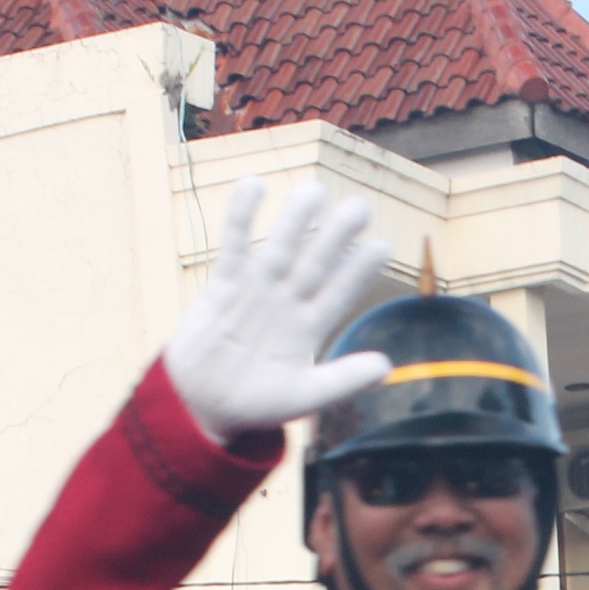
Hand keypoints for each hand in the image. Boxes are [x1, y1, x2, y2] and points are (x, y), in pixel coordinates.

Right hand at [163, 178, 393, 442]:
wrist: (202, 403)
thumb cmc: (256, 404)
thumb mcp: (303, 397)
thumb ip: (343, 381)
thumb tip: (386, 367)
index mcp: (311, 327)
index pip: (341, 293)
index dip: (359, 271)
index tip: (379, 248)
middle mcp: (289, 301)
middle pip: (316, 262)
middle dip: (336, 236)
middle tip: (359, 208)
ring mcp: (257, 289)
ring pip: (281, 247)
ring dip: (295, 220)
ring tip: (313, 191)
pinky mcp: (224, 284)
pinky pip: (234, 243)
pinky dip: (241, 216)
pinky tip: (254, 185)